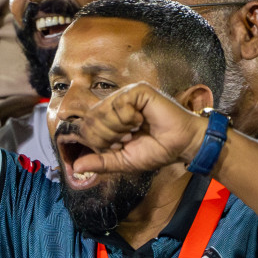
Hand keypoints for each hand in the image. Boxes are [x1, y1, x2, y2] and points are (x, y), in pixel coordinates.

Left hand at [67, 82, 209, 175]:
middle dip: (109, 136)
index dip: (99, 141)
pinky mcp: (137, 90)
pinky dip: (130, 118)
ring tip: (136, 129)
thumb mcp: (123, 161)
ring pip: (102, 112)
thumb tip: (75, 167)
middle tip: (128, 138)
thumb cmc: (155, 150)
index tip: (119, 145)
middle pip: (90, 119)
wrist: (182, 146)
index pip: (85, 127)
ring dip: (120, 128)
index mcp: (107, 118)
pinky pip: (120, 105)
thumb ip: (100, 162)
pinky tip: (143, 119)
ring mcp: (124, 95)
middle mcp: (112, 104)